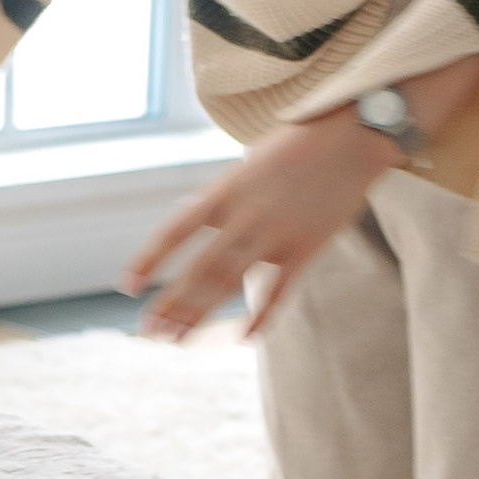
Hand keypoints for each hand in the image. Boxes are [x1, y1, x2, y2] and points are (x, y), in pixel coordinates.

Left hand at [125, 121, 389, 337]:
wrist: (350, 139)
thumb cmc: (293, 147)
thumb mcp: (244, 164)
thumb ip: (216, 196)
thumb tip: (183, 211)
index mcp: (225, 191)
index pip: (175, 231)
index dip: (149, 259)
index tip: (127, 286)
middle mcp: (245, 216)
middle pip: (200, 268)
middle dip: (172, 302)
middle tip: (150, 330)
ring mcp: (276, 234)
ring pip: (231, 282)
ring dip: (201, 313)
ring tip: (177, 338)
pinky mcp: (306, 248)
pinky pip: (280, 290)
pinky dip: (262, 316)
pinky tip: (244, 339)